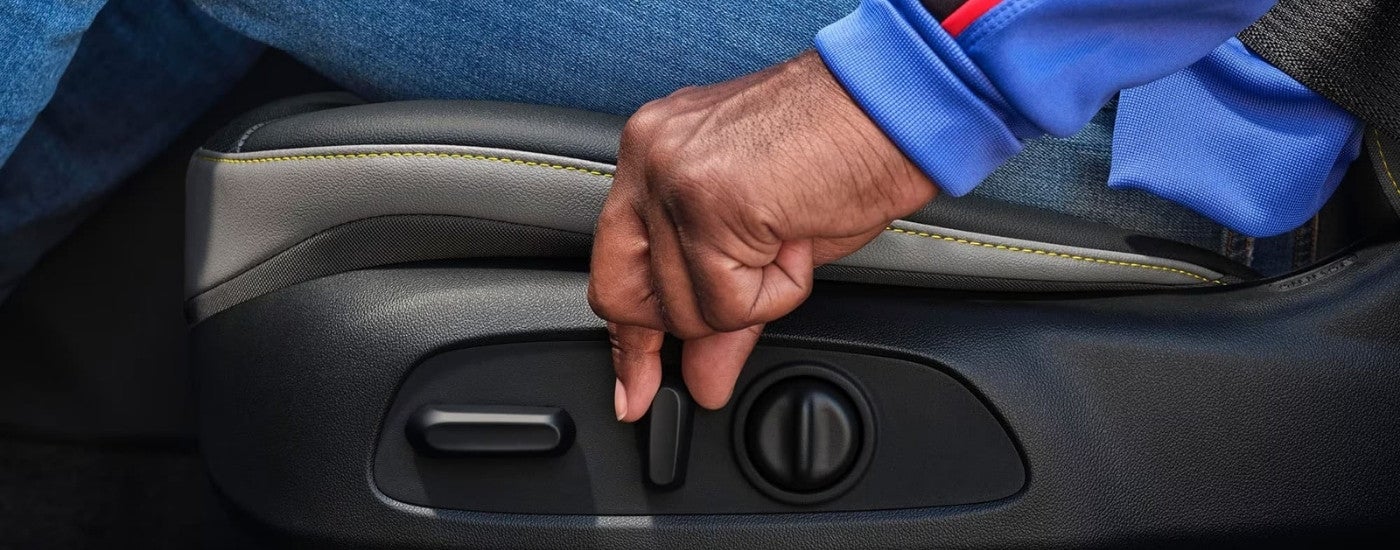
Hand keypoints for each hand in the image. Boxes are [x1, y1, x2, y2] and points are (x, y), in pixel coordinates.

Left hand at [588, 51, 936, 421]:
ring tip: (792, 237)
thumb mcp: (772, 241)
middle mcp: (650, 156)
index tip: (632, 388)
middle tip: (734, 318)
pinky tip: (798, 238)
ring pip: (685, 308)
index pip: (614, 261)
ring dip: (754, 297)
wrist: (898, 106)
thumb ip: (724, 307)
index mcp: (656, 151)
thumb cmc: (848, 150)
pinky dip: (779, 291)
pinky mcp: (709, 204)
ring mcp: (672, 178)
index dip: (628, 335)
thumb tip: (702, 381)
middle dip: (685, 325)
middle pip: (625, 292)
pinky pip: (729, 302)